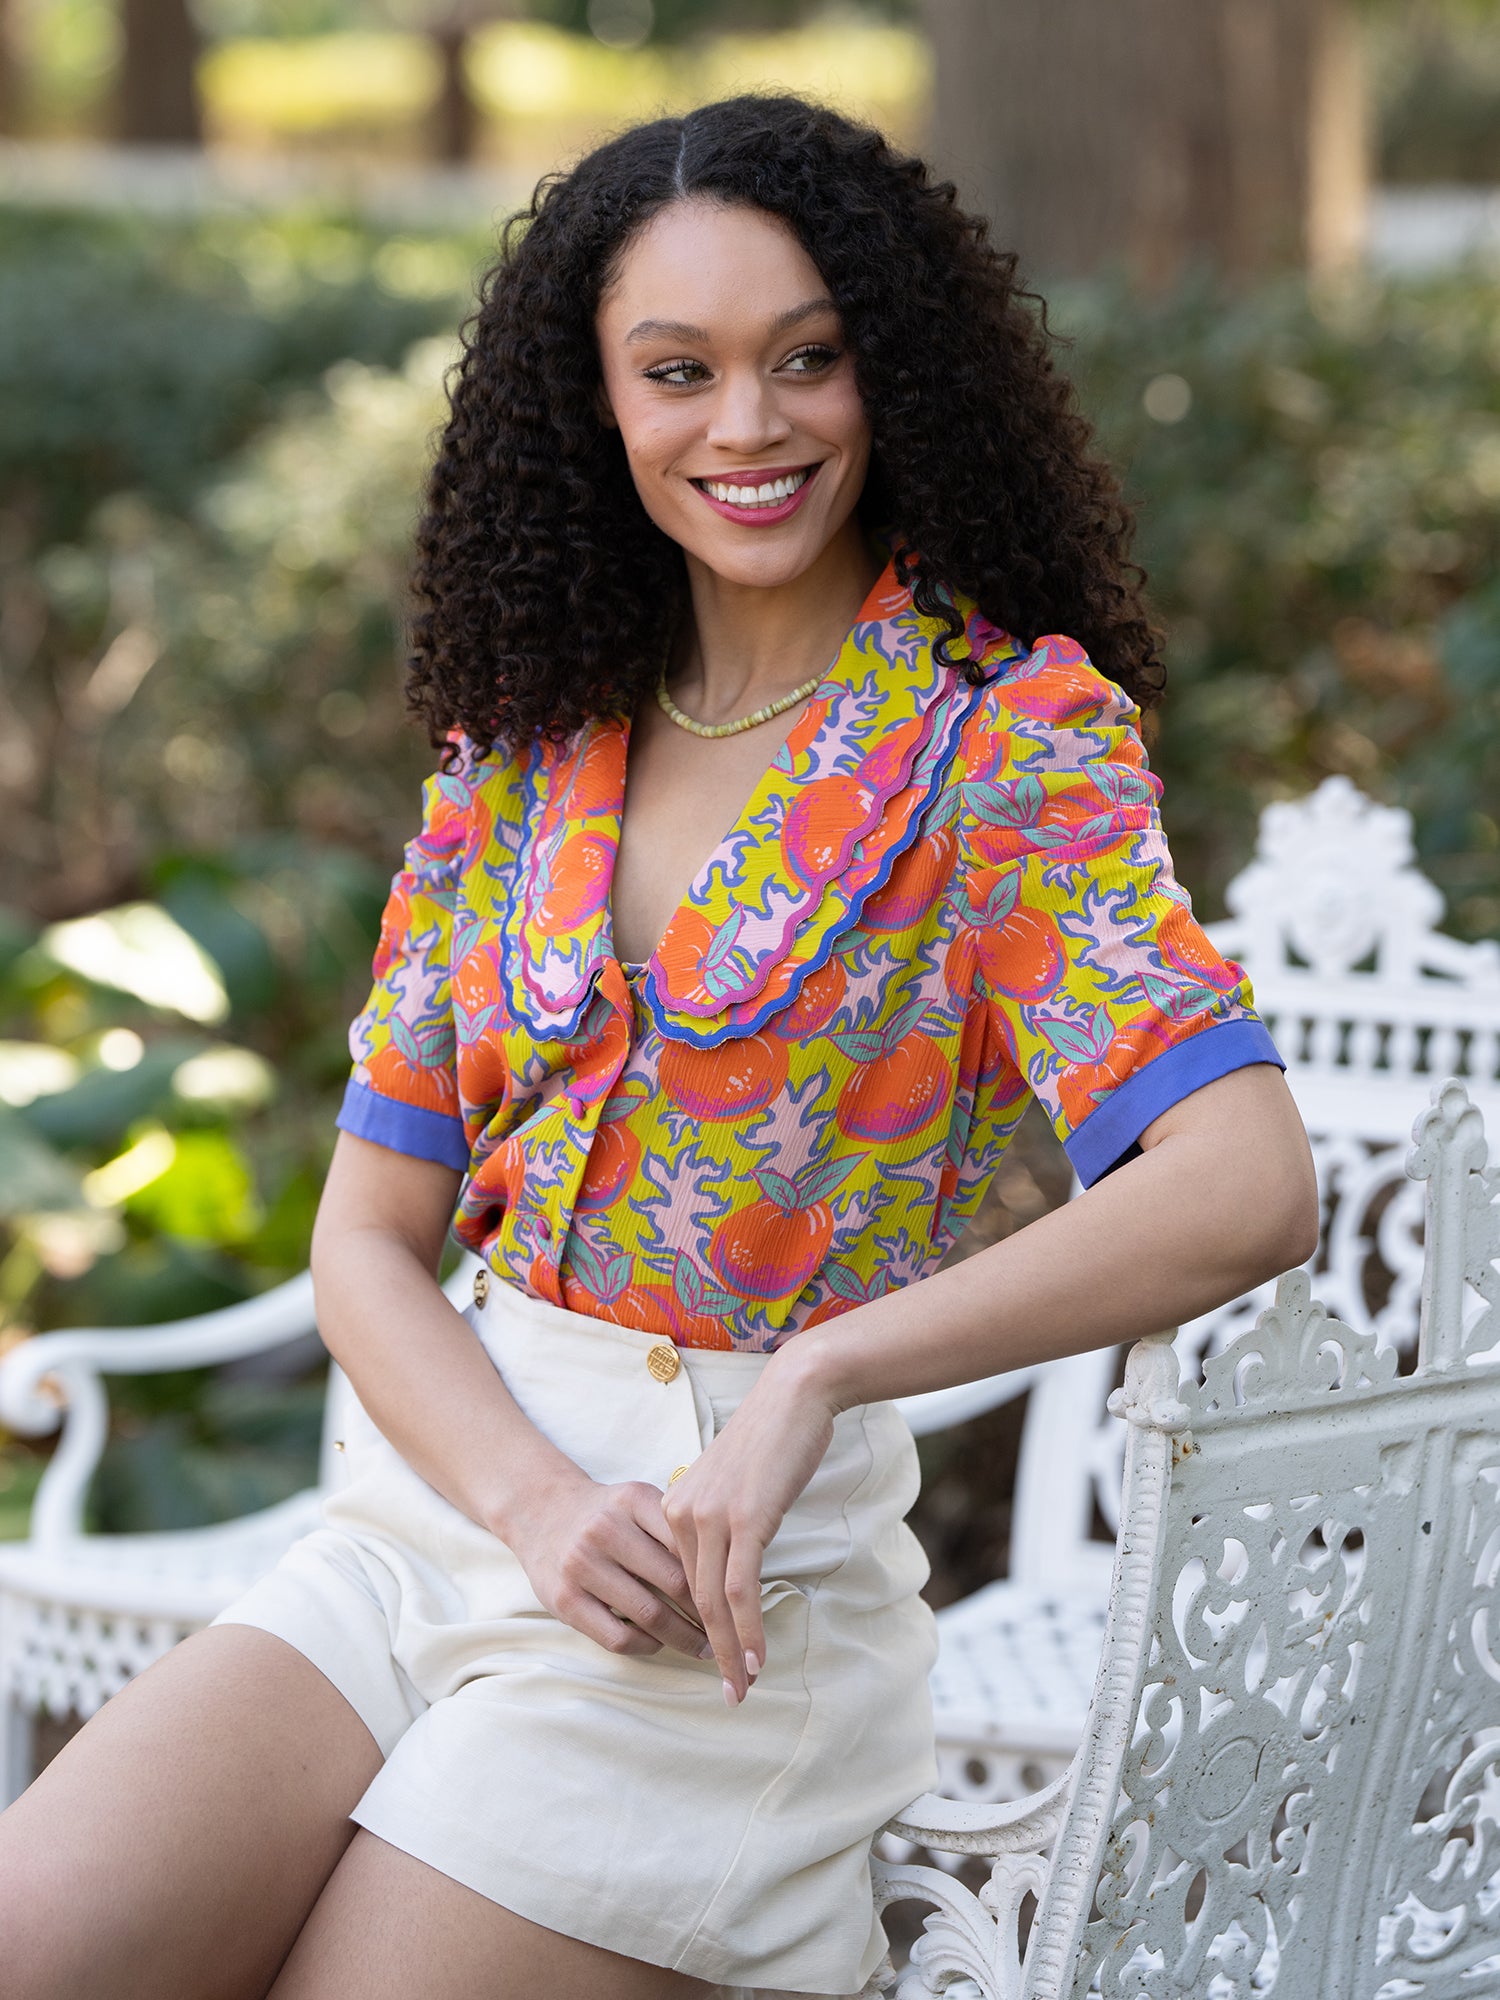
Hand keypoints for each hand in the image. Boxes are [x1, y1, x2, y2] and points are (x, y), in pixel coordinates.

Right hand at [501, 1467, 710, 1661]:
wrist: (543, 1514)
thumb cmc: (607, 1514)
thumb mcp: (640, 1501)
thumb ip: (676, 1527)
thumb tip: (731, 1570)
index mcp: (633, 1500)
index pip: (689, 1544)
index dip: (719, 1575)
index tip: (738, 1596)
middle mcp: (605, 1529)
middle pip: (674, 1582)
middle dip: (709, 1613)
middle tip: (730, 1630)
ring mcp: (581, 1566)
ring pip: (650, 1615)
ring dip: (684, 1637)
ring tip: (705, 1646)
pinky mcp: (564, 1600)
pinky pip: (618, 1637)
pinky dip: (647, 1646)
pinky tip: (660, 1644)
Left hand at [661, 1344, 839, 1706]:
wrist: (794, 1396)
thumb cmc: (771, 1439)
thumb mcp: (734, 1485)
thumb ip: (723, 1522)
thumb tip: (732, 1565)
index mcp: (674, 1507)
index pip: (680, 1583)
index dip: (698, 1627)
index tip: (715, 1661)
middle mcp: (683, 1514)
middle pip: (691, 1600)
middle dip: (710, 1651)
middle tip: (728, 1692)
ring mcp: (711, 1517)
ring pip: (712, 1602)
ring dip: (729, 1651)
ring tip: (740, 1688)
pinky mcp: (744, 1519)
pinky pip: (739, 1588)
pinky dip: (747, 1628)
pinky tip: (756, 1657)